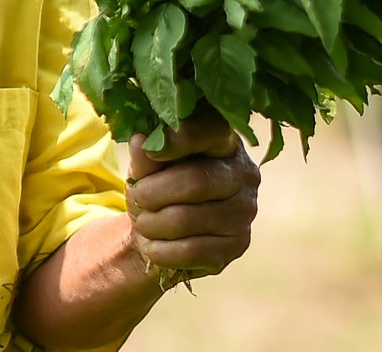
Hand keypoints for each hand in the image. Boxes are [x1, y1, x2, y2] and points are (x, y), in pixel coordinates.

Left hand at [126, 111, 260, 282]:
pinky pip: (191, 251)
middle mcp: (243, 174)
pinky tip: (150, 244)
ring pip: (188, 219)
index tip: (149, 149)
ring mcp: (244, 212)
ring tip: (141, 221)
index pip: (211, 130)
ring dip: (152, 223)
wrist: (168, 227)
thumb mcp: (149, 162)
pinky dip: (160, 250)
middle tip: (137, 197)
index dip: (180, 138)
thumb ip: (146, 153)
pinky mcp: (236, 246)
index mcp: (223, 141)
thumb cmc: (161, 181)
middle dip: (154, 192)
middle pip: (196, 181)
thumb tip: (140, 141)